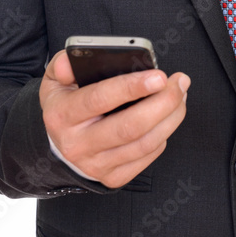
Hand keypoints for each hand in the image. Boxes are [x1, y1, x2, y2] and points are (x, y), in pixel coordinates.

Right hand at [40, 49, 190, 187]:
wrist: (59, 145)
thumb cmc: (65, 105)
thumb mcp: (55, 81)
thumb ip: (64, 64)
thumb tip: (73, 59)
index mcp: (62, 115)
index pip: (100, 99)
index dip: (132, 87)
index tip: (158, 76)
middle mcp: (78, 144)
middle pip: (130, 126)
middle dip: (163, 103)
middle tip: (179, 83)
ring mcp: (96, 164)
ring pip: (144, 143)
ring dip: (171, 117)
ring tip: (180, 95)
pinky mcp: (113, 177)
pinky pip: (147, 156)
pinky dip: (164, 134)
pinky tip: (168, 116)